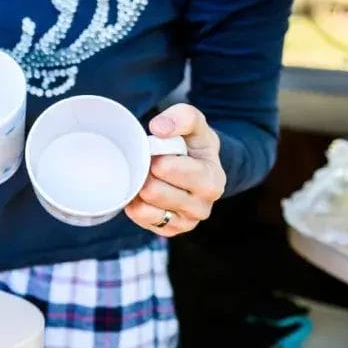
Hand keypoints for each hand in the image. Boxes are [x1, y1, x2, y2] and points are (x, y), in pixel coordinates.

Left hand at [124, 104, 226, 236]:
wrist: (197, 167)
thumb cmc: (193, 144)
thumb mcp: (194, 123)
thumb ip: (182, 116)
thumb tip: (159, 129)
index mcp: (212, 179)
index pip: (170, 169)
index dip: (155, 158)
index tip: (154, 150)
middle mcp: (203, 205)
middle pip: (154, 191)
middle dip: (144, 174)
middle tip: (146, 164)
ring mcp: (187, 221)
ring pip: (146, 209)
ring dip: (137, 191)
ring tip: (143, 177)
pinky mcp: (171, 231)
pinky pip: (142, 221)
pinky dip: (135, 206)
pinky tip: (140, 193)